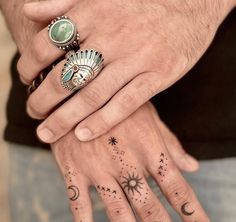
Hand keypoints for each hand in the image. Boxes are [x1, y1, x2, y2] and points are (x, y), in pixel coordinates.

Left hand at [18, 0, 234, 142]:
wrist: (194, 3)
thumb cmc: (144, 3)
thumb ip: (64, 3)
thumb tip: (29, 12)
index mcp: (94, 13)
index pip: (48, 44)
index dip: (29, 64)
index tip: (24, 78)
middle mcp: (111, 37)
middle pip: (66, 75)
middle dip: (43, 98)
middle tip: (32, 113)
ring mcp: (135, 59)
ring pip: (92, 95)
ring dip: (65, 118)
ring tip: (47, 132)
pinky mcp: (157, 76)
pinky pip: (125, 104)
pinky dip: (102, 121)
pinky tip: (82, 135)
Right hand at [52, 102, 215, 221]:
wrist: (78, 86)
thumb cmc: (118, 102)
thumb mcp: (150, 116)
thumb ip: (170, 144)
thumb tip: (193, 168)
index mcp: (150, 149)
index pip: (179, 190)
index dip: (195, 218)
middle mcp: (128, 163)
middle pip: (154, 211)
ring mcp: (99, 169)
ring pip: (120, 215)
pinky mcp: (73, 171)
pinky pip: (79, 205)